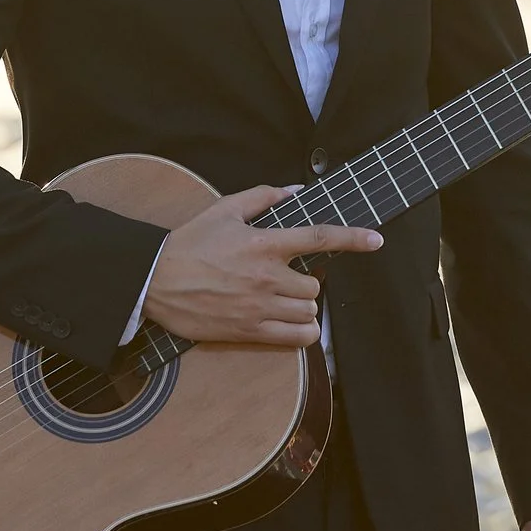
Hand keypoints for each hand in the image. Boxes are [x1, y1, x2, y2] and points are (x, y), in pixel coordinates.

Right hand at [143, 184, 380, 346]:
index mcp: (264, 244)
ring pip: (308, 313)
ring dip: (303, 309)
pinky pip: (295, 339)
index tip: (376, 240)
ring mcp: (259, 307)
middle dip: (306, 284)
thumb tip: (293, 191)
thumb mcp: (223, 209)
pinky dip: (302, 334)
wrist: (154, 280)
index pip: (319, 237)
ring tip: (285, 302)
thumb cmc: (189, 243)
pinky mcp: (248, 331)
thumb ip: (263, 197)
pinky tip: (293, 326)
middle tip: (288, 280)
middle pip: (315, 287)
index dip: (353, 238)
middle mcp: (267, 277)